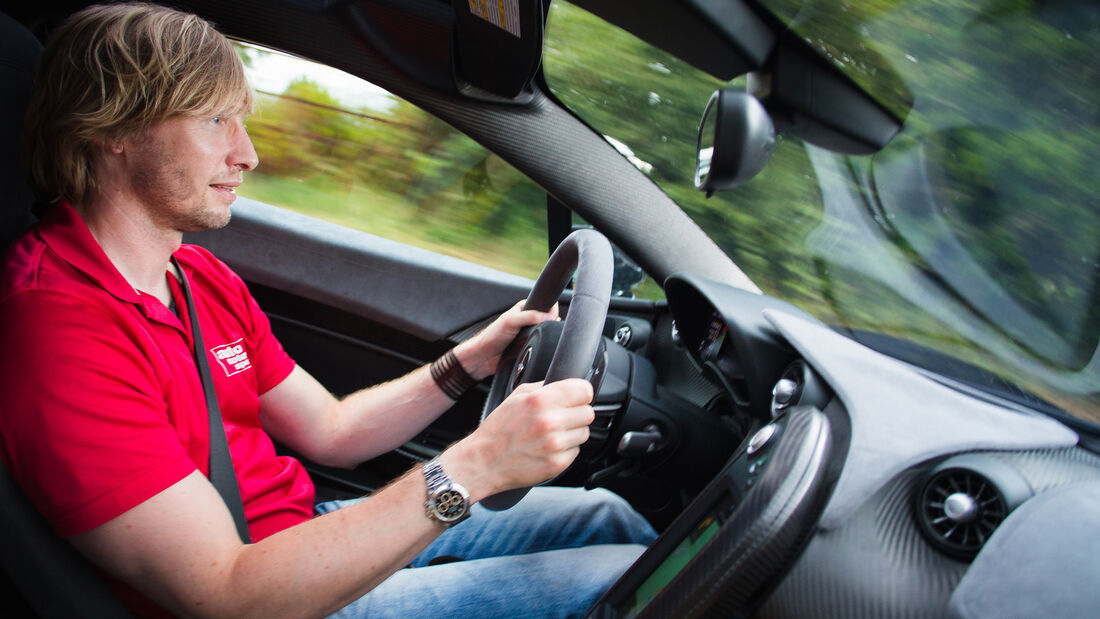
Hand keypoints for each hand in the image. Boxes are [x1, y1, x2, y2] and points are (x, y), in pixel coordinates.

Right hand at [439, 378, 593, 500]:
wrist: (484, 462)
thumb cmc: (498, 430)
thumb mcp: (516, 396)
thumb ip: (544, 387)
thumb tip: (566, 384)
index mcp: (540, 400)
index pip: (584, 390)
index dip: (581, 393)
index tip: (576, 396)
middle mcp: (550, 421)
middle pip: (588, 412)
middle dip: (577, 413)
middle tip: (560, 417)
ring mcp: (555, 444)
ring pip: (585, 432)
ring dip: (572, 432)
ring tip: (551, 433)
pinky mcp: (558, 463)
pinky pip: (576, 450)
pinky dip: (566, 449)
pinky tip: (548, 447)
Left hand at [453, 300, 558, 379]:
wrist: (484, 357)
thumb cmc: (492, 336)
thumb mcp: (511, 321)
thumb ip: (530, 316)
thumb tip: (549, 317)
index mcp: (525, 308)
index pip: (546, 305)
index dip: (551, 310)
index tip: (552, 317)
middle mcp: (529, 320)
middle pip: (549, 321)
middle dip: (549, 325)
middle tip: (541, 330)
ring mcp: (530, 334)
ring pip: (547, 334)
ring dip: (544, 338)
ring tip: (535, 340)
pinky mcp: (530, 346)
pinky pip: (542, 346)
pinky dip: (541, 347)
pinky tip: (536, 348)